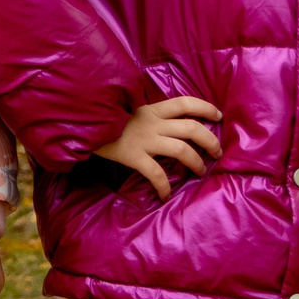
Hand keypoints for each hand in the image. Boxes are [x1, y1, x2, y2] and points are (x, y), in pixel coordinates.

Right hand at [91, 96, 221, 199]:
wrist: (80, 123)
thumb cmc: (102, 119)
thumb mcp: (126, 110)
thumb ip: (146, 116)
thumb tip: (165, 125)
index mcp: (152, 109)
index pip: (185, 103)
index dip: (205, 108)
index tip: (218, 117)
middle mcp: (152, 123)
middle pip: (192, 128)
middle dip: (210, 141)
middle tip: (217, 152)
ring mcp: (144, 140)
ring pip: (182, 149)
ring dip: (196, 162)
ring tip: (201, 171)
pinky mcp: (132, 156)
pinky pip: (156, 173)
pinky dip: (164, 186)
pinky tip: (166, 195)